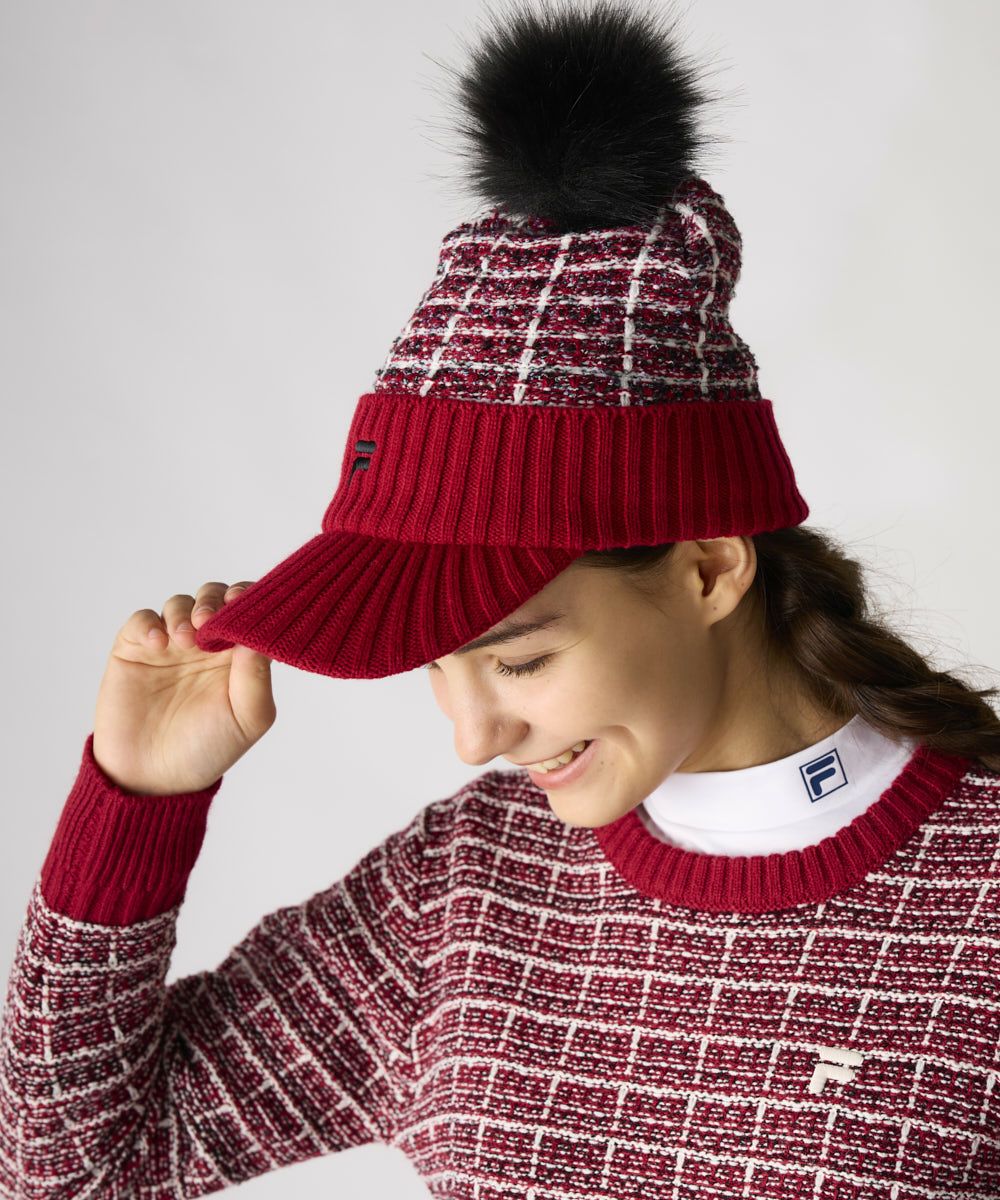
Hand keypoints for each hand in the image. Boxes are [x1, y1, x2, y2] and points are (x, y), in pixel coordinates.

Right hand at [92, 581, 275, 794]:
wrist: (154, 777)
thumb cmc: (209, 748)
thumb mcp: (247, 717)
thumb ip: (257, 676)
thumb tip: (259, 634)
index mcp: (237, 655)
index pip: (247, 610)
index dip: (248, 598)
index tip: (245, 602)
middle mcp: (206, 644)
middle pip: (213, 597)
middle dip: (213, 600)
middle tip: (209, 620)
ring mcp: (170, 645)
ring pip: (179, 604)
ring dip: (183, 612)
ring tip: (186, 639)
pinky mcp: (135, 650)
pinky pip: (142, 621)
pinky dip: (150, 624)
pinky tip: (159, 645)